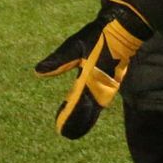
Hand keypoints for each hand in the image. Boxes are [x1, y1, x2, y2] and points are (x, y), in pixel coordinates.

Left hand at [41, 0, 153, 139]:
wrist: (124, 28)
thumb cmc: (98, 35)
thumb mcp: (74, 45)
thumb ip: (58, 61)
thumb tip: (38, 71)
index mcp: (90, 79)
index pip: (77, 105)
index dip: (68, 118)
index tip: (60, 130)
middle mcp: (101, 87)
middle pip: (88, 112)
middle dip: (78, 123)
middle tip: (66, 134)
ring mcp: (109, 85)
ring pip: (95, 108)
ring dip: (85, 117)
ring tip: (75, 127)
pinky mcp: (113, 82)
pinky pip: (101, 100)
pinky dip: (92, 108)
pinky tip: (88, 108)